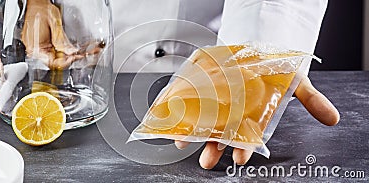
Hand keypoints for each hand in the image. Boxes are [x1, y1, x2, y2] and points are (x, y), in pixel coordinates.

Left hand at [174, 47, 339, 168]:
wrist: (258, 46)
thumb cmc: (275, 68)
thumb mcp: (295, 81)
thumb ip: (311, 100)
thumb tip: (332, 119)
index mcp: (255, 115)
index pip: (249, 137)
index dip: (244, 148)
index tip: (240, 158)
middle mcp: (235, 112)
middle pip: (223, 135)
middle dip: (215, 148)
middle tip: (207, 161)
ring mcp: (219, 101)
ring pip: (205, 121)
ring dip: (195, 134)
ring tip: (184, 143)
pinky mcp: (207, 88)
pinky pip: (193, 101)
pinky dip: (184, 108)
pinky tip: (176, 116)